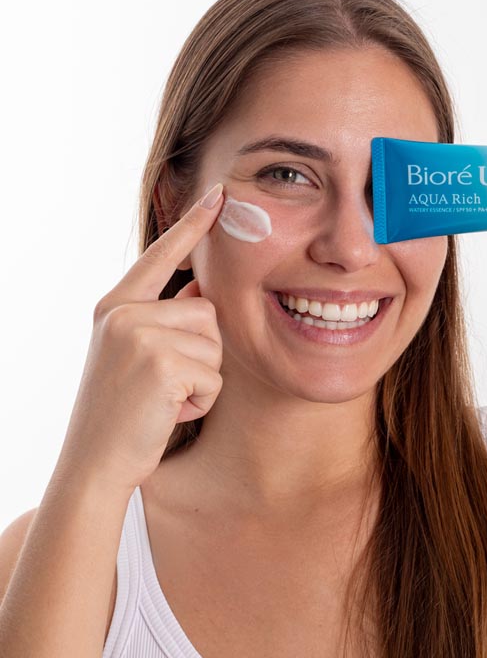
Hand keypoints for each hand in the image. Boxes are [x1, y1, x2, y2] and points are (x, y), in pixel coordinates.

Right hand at [57, 183, 226, 494]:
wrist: (96, 463)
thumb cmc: (123, 414)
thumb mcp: (134, 356)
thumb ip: (163, 320)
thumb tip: (203, 290)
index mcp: (116, 306)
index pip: (161, 256)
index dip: (192, 224)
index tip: (220, 194)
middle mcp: (123, 313)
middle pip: (207, 310)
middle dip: (204, 353)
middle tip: (166, 386)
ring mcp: (138, 335)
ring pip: (215, 343)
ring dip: (204, 379)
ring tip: (166, 399)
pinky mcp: (160, 362)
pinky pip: (214, 376)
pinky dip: (202, 401)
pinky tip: (169, 413)